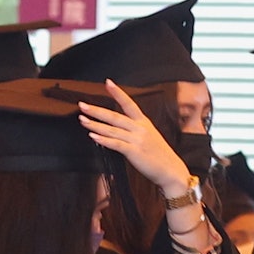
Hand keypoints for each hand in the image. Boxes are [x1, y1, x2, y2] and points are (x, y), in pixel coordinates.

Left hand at [77, 79, 193, 196]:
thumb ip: (134, 130)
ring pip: (112, 129)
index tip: (108, 83)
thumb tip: (117, 128)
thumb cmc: (159, 156)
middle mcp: (140, 128)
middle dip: (96, 110)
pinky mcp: (134, 152)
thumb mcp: (149, 136)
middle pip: (114, 116)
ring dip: (95, 124)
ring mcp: (137, 140)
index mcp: (144, 122)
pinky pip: (116, 144)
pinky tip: (93, 136)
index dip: (118, 93)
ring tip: (82, 120)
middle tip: (82, 105)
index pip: (129, 103)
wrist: (171, 171)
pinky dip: (103, 140)